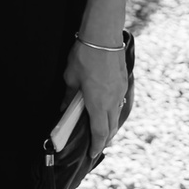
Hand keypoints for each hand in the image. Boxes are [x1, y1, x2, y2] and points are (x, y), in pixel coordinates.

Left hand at [65, 33, 130, 158]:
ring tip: (101, 128)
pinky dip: (113, 111)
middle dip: (104, 139)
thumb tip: (65, 107)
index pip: (100, 132)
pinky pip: (119, 102)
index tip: (92, 154)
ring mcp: (120, 91)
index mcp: (98, 103)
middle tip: (96, 145)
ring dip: (109, 125)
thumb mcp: (70, 78)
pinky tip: (106, 108)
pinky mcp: (124, 82)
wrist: (104, 35)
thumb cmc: (85, 56)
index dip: (97, 146)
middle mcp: (112, 100)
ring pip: (117, 115)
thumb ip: (69, 96)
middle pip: (111, 127)